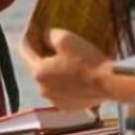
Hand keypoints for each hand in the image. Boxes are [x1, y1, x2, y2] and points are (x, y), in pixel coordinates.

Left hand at [19, 29, 134, 110]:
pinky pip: (62, 91)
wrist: (110, 83)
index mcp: (38, 72)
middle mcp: (42, 89)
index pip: (24, 50)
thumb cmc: (87, 60)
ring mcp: (55, 100)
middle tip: (52, 41)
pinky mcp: (69, 106)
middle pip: (37, 66)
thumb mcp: (66, 38)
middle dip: (43, 53)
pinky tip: (77, 73)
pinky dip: (66, 81)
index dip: (28, 36)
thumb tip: (45, 36)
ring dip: (55, 69)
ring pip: (50, 80)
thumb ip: (50, 35)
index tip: (32, 28)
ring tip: (68, 58)